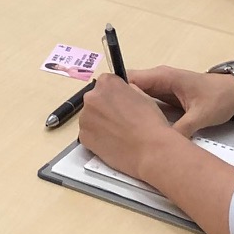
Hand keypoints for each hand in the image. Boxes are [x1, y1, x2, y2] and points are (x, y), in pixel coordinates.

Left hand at [76, 74, 190, 179]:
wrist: (150, 151)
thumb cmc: (150, 123)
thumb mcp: (143, 95)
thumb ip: (126, 90)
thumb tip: (120, 94)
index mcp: (107, 83)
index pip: (106, 82)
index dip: (115, 94)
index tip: (121, 103)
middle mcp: (91, 97)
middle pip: (95, 99)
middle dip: (105, 107)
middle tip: (120, 120)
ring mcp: (85, 117)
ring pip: (91, 117)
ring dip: (100, 122)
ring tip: (117, 133)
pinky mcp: (83, 136)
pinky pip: (89, 133)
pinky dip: (97, 137)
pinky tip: (112, 143)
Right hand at [118, 64, 233, 136]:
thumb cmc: (219, 98)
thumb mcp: (201, 115)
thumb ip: (181, 129)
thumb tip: (165, 144)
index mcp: (163, 77)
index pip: (130, 79)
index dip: (116, 93)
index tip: (107, 110)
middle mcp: (158, 79)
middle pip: (129, 87)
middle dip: (118, 102)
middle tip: (108, 121)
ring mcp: (161, 86)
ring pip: (136, 94)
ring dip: (127, 106)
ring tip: (117, 125)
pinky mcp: (165, 95)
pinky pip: (145, 100)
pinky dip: (138, 109)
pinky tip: (133, 124)